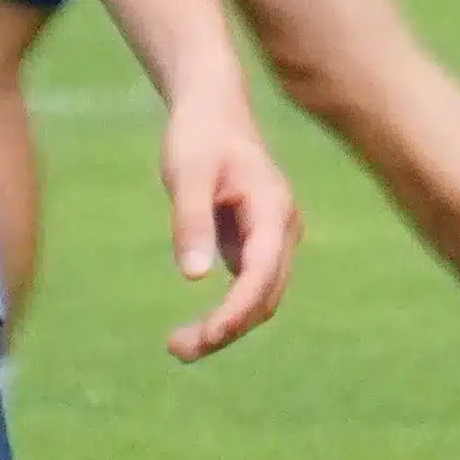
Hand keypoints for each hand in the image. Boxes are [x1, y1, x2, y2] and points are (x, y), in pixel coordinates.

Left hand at [155, 83, 298, 361]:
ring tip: (177, 347)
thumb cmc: (198, 136)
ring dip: (225, 328)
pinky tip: (192, 330)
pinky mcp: (257, 246)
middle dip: (227, 328)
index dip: (238, 309)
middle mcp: (282, 229)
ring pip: (259, 298)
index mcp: (272, 209)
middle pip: (264, 296)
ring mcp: (274, 240)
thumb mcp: (186, 173)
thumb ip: (190, 221)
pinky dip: (225, 314)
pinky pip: (248, 290)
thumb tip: (194, 277)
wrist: (213, 109)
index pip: (262, 272)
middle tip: (176, 350)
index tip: (209, 336)